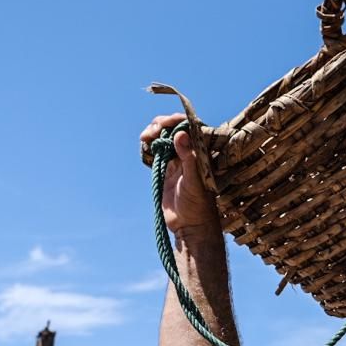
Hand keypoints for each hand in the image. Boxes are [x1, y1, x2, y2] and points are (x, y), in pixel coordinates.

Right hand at [140, 114, 216, 232]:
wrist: (190, 225)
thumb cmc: (198, 205)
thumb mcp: (194, 181)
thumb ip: (188, 158)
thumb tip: (181, 134)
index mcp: (200, 154)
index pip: (190, 127)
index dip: (176, 120)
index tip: (163, 122)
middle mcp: (189, 154)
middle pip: (174, 129)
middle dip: (160, 125)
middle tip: (151, 132)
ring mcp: (177, 162)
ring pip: (163, 139)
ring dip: (153, 134)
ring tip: (145, 138)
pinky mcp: (166, 171)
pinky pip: (156, 152)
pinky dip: (149, 147)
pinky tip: (145, 148)